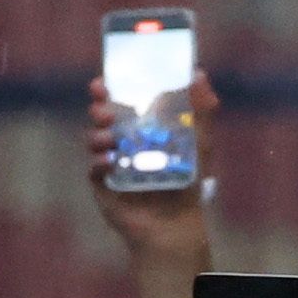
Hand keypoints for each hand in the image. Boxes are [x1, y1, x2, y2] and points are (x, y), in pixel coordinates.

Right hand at [80, 82, 218, 258]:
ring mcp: (111, 162)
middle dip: (99, 110)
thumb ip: (202, 109)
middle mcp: (123, 141)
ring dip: (98, 135)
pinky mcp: (103, 184)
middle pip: (102, 118)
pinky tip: (110, 161)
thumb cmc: (189, 182)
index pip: (121, 102)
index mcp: (142, 126)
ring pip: (95, 140)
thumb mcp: (201, 141)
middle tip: (106, 110)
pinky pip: (94, 168)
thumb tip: (199, 74)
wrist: (175, 222)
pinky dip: (99, 162)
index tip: (102, 82)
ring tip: (110, 138)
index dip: (108, 92)